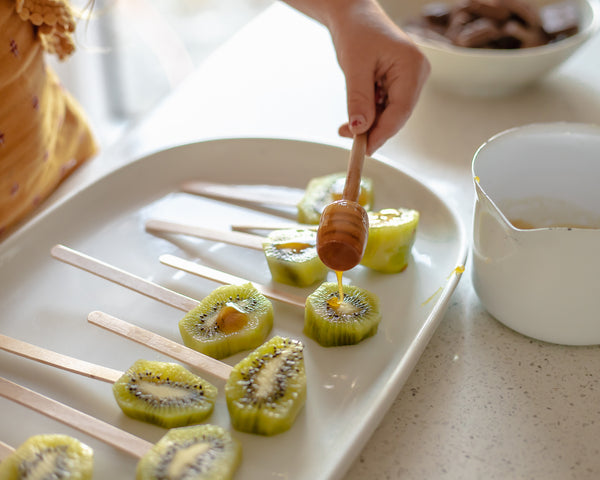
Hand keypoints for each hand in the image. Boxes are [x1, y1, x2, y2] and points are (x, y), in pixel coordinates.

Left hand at [329, 1, 429, 154]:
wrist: (352, 14)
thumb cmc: (356, 31)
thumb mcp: (354, 66)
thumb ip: (358, 99)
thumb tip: (360, 129)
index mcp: (413, 67)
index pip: (401, 110)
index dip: (382, 132)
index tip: (364, 148)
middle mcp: (417, 74)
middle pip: (397, 115)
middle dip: (373, 130)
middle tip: (348, 139)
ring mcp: (410, 79)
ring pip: (390, 113)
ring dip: (369, 124)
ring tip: (344, 127)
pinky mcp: (399, 83)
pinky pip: (385, 106)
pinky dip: (369, 114)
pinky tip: (354, 117)